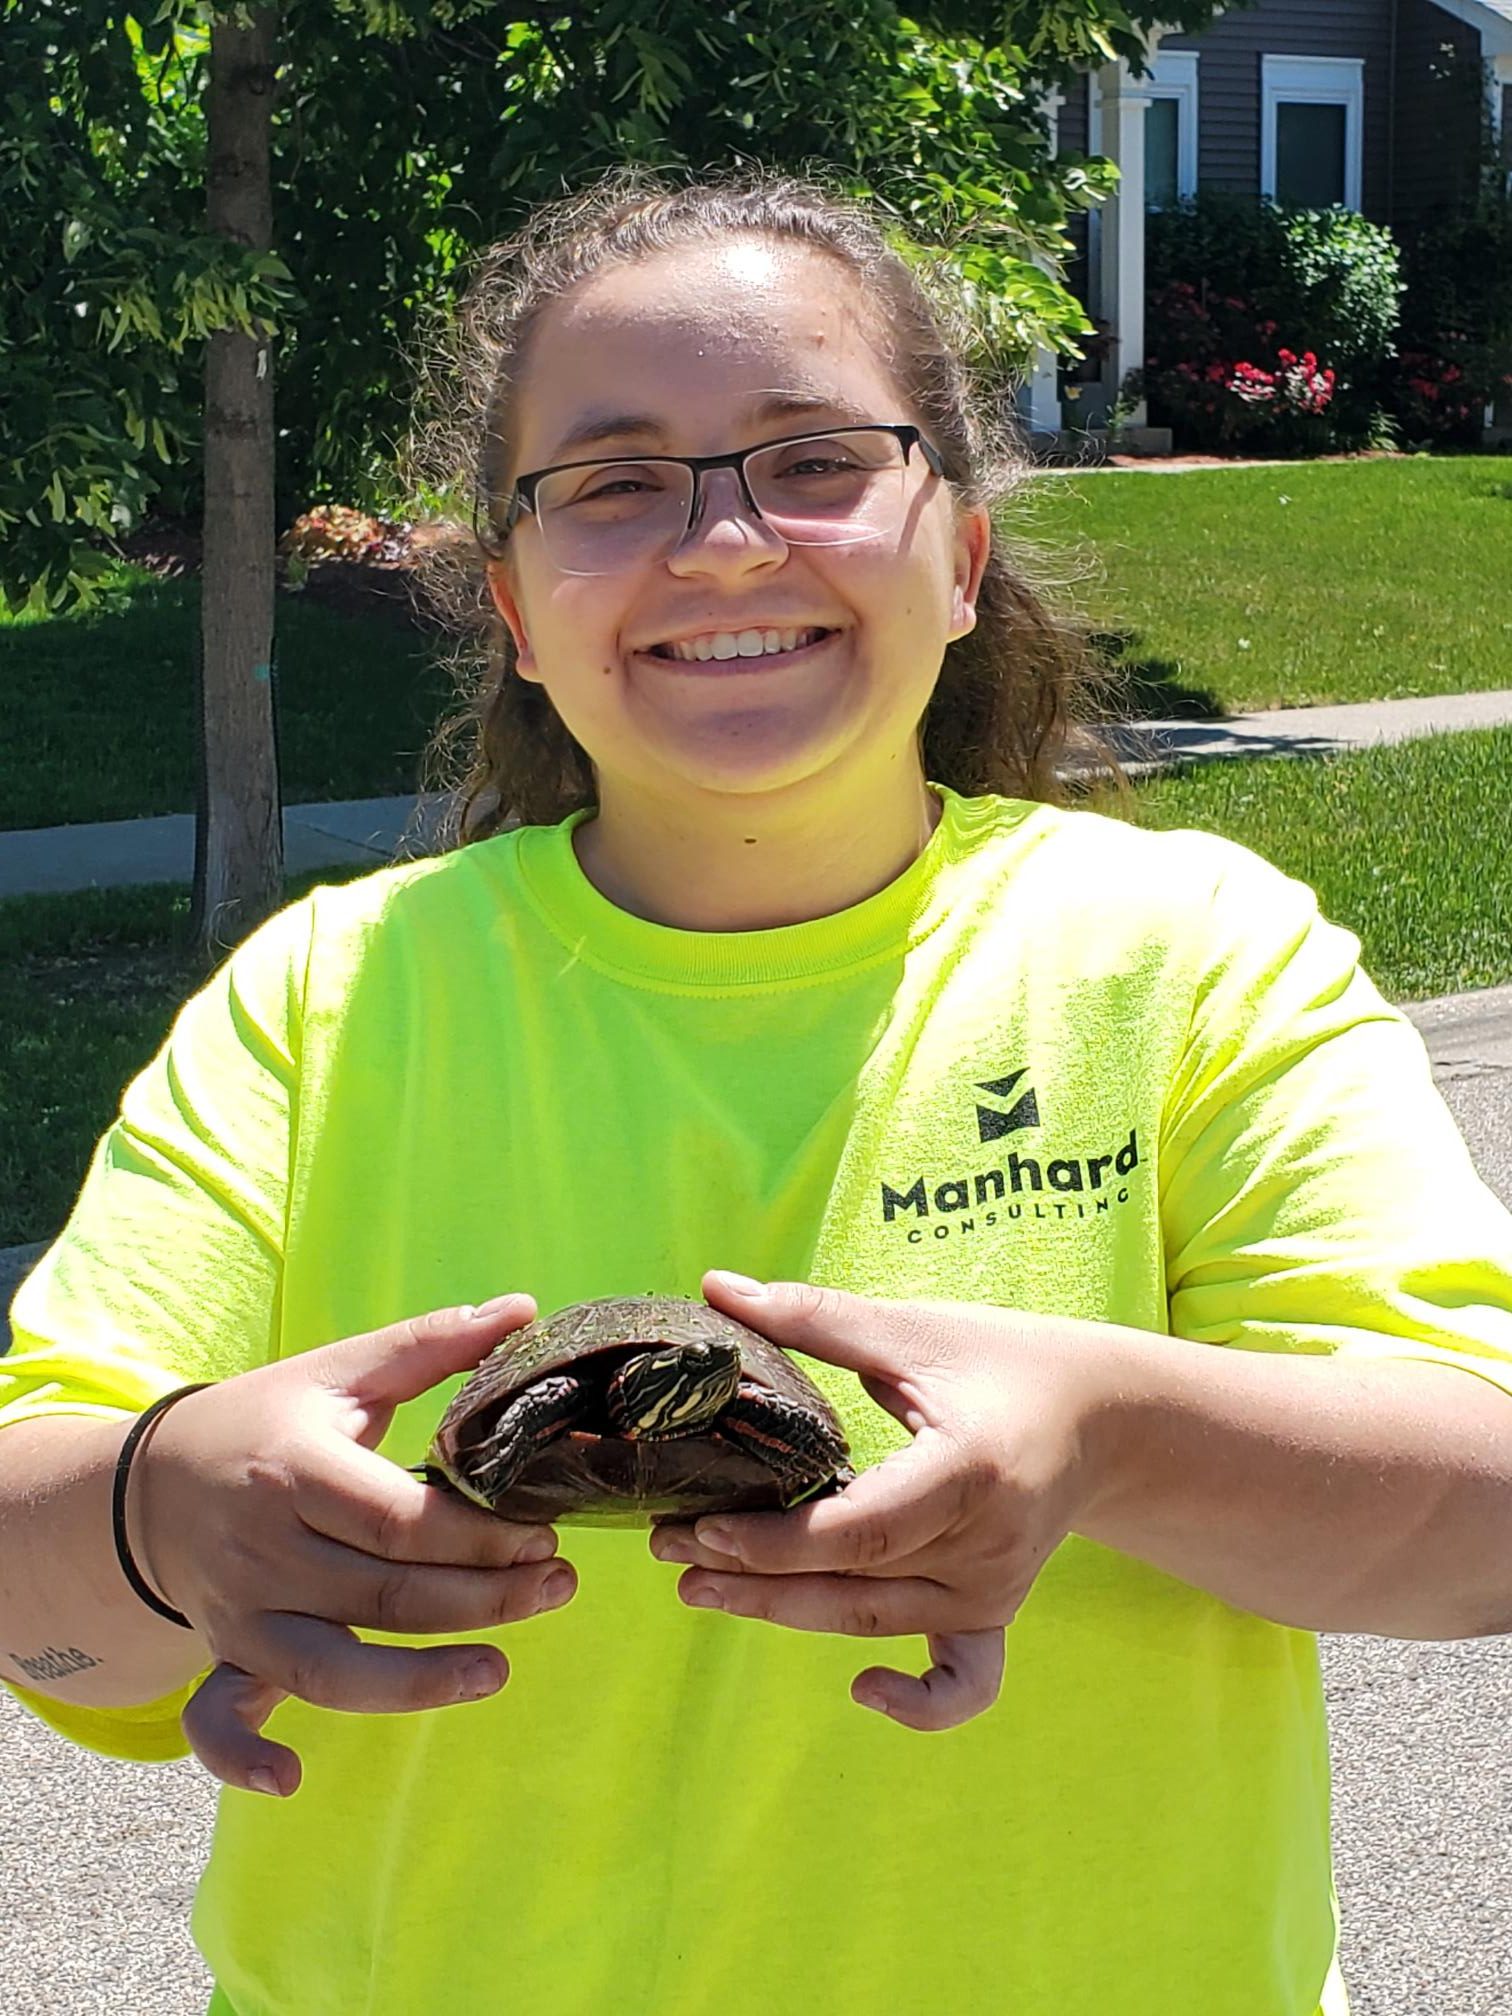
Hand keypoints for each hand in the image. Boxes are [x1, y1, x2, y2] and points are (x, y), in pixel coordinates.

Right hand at [133, 1297, 577, 1796]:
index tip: (544, 1531)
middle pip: (385, 1596)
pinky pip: (218, 1720)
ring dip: (419, 1680)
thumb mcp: (339, 1372)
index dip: (479, 1536)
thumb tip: (524, 1310)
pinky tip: (293, 1779)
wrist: (150, 1482)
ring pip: (331, 1669)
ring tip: (499, 1668)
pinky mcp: (227, 1654)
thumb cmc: (267, 1421)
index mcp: (297, 1472)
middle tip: (558, 1584)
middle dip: (484, 1600)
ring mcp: (242, 1613)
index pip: (399, 1520)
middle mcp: (265, 1551)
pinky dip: (244, 1757)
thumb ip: (430, 1344)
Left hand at [649, 1271, 1111, 1731]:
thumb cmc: (1006, 1360)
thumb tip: (715, 1287)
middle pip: (853, 1583)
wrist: (1105, 1415)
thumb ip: (815, 1317)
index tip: (701, 1528)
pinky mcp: (996, 1613)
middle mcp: (987, 1547)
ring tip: (698, 1587)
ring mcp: (995, 1591)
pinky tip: (863, 1691)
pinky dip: (920, 1704)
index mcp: (969, 1472)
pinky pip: (963, 1681)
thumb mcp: (916, 1330)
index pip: (861, 1531)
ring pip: (874, 1622)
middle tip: (669, 1549)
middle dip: (752, 1575)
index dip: (776, 1542)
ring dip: (783, 1613)